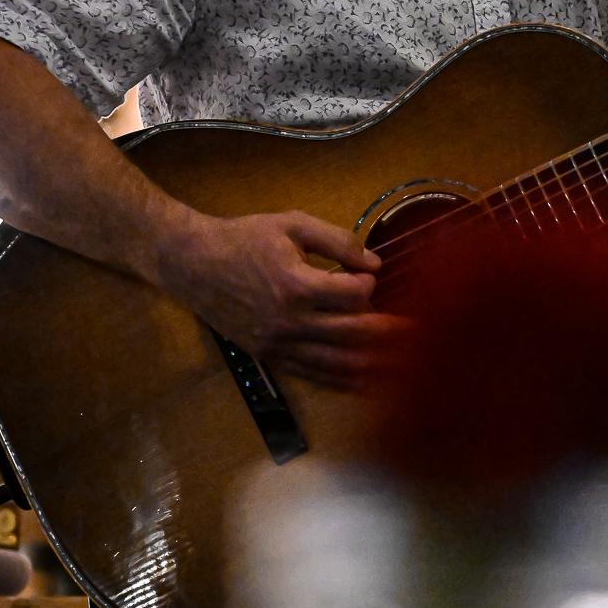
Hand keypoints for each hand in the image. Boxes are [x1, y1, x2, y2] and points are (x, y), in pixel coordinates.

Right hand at [170, 209, 404, 390]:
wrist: (192, 263)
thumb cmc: (244, 238)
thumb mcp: (291, 225)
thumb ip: (337, 241)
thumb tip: (376, 263)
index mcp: (296, 284)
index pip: (354, 293)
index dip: (369, 284)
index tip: (371, 275)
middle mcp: (289, 320)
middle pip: (353, 333)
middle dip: (388, 333)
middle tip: (416, 329)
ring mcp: (278, 343)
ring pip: (336, 362)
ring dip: (372, 364)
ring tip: (403, 363)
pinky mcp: (269, 356)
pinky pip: (312, 374)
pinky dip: (341, 380)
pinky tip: (364, 382)